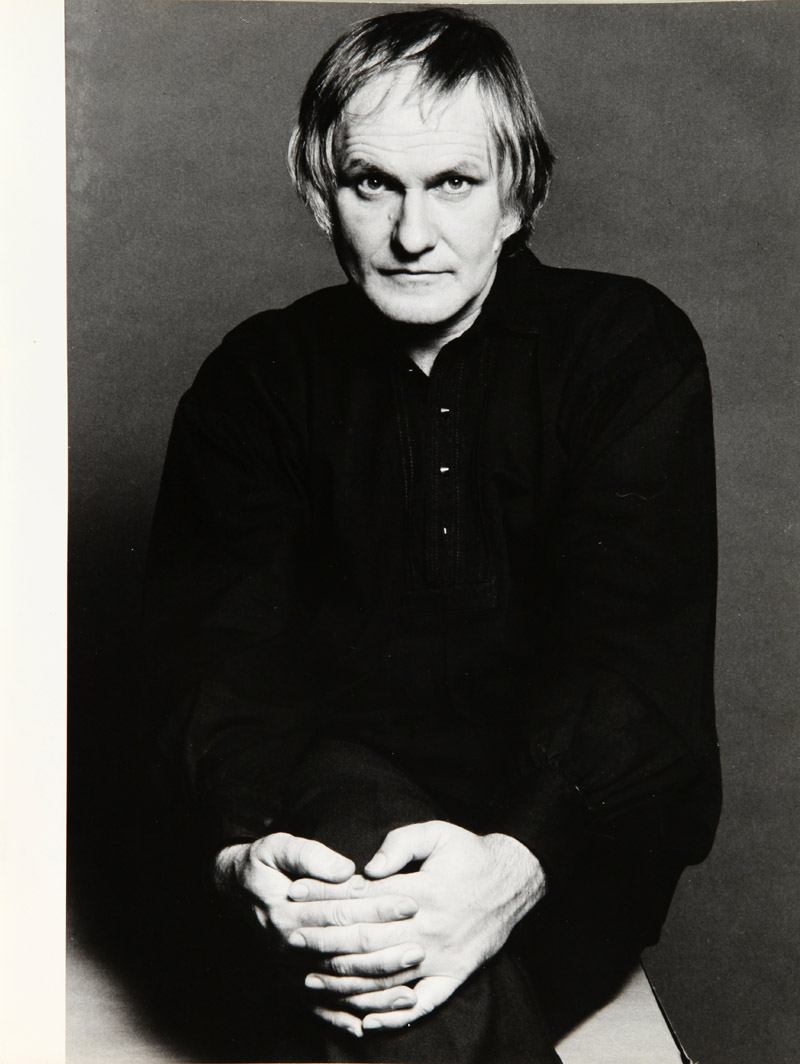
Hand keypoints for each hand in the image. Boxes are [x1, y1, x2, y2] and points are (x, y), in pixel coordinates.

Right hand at [214, 833, 422, 1035]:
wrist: (232, 891)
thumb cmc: (262, 865)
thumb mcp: (277, 847)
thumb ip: (310, 855)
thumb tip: (346, 870)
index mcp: (287, 912)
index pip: (341, 911)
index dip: (377, 908)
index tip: (410, 903)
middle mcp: (289, 947)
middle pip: (344, 953)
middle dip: (384, 953)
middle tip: (419, 948)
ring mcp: (289, 970)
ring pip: (337, 987)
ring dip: (374, 993)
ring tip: (411, 992)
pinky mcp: (290, 983)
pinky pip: (318, 1008)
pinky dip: (341, 1020)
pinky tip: (367, 1026)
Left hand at [288, 821, 545, 1032]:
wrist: (514, 882)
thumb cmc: (469, 854)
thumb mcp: (437, 833)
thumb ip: (401, 843)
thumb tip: (368, 866)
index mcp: (423, 893)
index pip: (362, 899)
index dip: (326, 896)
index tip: (296, 894)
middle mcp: (429, 931)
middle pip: (366, 941)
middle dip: (324, 940)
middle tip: (291, 938)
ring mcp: (442, 959)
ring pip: (386, 978)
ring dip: (346, 982)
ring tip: (311, 980)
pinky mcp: (454, 977)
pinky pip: (422, 1005)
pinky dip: (394, 1017)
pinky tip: (366, 1022)